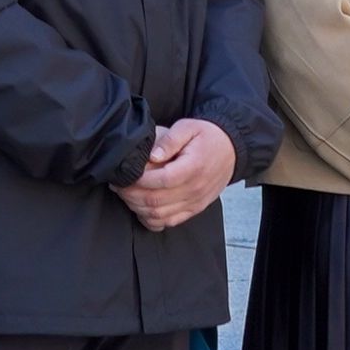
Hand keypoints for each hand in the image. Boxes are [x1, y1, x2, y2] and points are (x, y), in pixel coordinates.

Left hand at [118, 118, 237, 230]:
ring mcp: (195, 203)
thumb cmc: (207, 137)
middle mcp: (195, 189)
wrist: (231, 150)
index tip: (124, 174)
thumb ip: (169, 139)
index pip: (160, 181)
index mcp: (193, 168)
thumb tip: (152, 155)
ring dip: (137, 207)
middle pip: (155, 201)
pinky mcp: (194, 209)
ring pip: (159, 215)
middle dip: (131, 195)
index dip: (137, 180)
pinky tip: (141, 208)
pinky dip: (151, 219)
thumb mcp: (188, 127)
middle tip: (118, 185)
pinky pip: (169, 222)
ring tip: (126, 195)